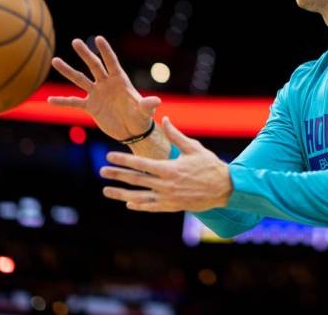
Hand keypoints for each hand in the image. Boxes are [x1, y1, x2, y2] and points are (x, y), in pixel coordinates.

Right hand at [48, 36, 159, 140]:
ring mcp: (97, 94)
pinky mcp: (91, 106)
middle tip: (75, 41)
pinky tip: (50, 99)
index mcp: (120, 80)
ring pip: (80, 80)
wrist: (133, 131)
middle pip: (94, 66)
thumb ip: (148, 105)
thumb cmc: (141, 118)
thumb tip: (156, 101)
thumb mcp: (145, 112)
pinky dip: (62, 101)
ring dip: (68, 71)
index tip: (98, 39)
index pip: (112, 62)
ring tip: (55, 60)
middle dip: (85, 54)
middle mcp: (106, 83)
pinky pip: (74, 102)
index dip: (106, 51)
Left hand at [100, 117, 232, 211]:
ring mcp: (168, 198)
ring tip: (107, 191)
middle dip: (117, 175)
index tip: (109, 156)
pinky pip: (152, 208)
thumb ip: (176, 135)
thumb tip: (165, 119)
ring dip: (121, 193)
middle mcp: (166, 185)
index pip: (140, 163)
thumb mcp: (193, 148)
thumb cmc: (209, 166)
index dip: (123, 159)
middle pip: (136, 179)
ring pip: (139, 197)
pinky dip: (139, 206)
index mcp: (169, 168)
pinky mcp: (173, 207)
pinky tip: (128, 204)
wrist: (225, 189)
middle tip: (102, 171)